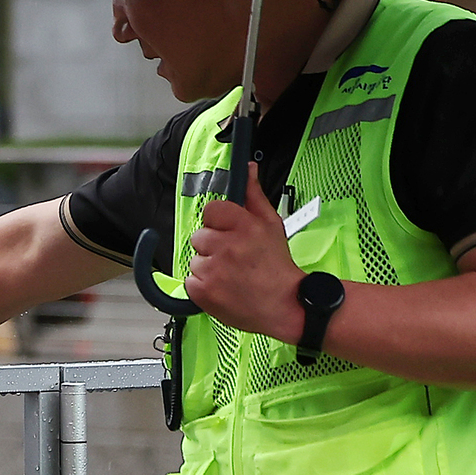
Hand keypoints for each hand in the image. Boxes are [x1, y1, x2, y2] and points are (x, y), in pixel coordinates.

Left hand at [186, 166, 301, 338]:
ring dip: (208, 267)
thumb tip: (248, 170)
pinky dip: (203, 286)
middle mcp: (226, 246)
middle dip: (213, 246)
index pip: (211, 210)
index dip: (219, 222)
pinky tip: (223, 287)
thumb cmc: (278, 266)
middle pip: (200, 236)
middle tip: (233, 257)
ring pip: (195, 259)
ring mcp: (213, 270)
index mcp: (243, 226)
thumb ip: (254, 195)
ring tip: (231, 275)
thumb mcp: (272, 224)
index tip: (228, 232)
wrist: (285, 305)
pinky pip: (190, 281)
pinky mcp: (204, 291)